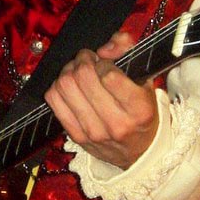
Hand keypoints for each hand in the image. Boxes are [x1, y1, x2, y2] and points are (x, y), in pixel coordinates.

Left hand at [44, 31, 158, 168]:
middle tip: (88, 59)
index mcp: (139, 108)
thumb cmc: (142, 111)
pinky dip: (58, 87)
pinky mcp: (77, 136)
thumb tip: (105, 48)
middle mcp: (117, 123)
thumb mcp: (145, 80)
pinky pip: (54, 101)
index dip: (103, 61)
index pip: (109, 74)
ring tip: (78, 71)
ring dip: (68, 71)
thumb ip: (129, 51)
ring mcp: (95, 132)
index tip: (105, 62)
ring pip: (65, 86)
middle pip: (83, 77)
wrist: (139, 152)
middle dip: (83, 60)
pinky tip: (70, 86)